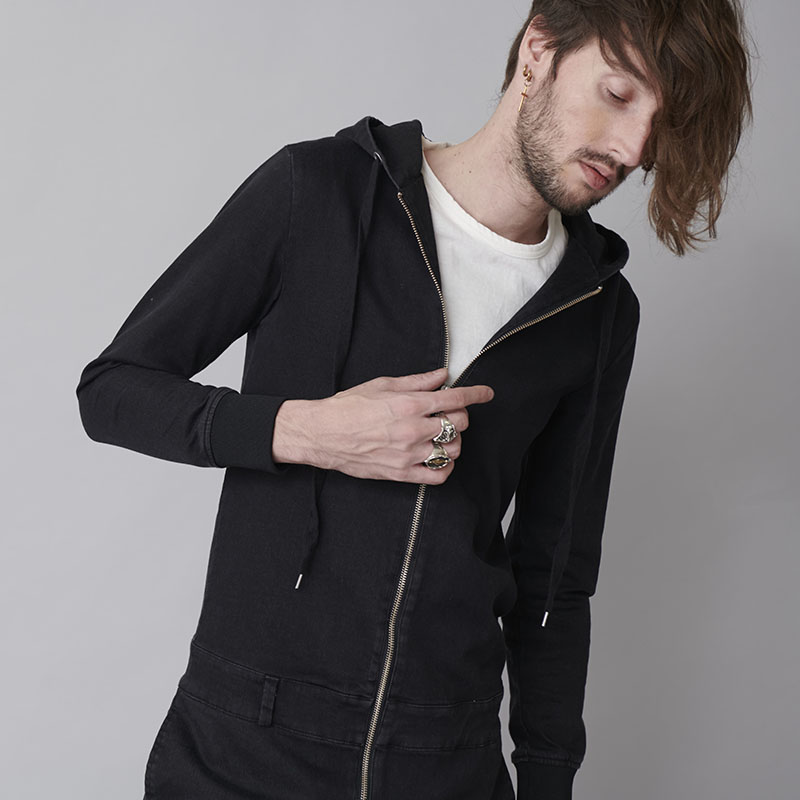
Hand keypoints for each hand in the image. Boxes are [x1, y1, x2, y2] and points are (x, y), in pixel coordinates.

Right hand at [272, 367, 494, 483]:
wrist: (322, 433)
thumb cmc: (348, 407)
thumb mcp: (383, 385)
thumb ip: (417, 381)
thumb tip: (442, 375)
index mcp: (409, 404)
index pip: (455, 399)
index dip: (477, 394)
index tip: (487, 393)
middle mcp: (412, 429)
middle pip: (458, 424)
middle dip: (460, 416)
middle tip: (448, 414)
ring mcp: (408, 454)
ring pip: (452, 450)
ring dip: (453, 441)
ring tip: (440, 435)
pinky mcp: (401, 473)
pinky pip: (437, 476)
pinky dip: (445, 467)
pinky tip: (437, 458)